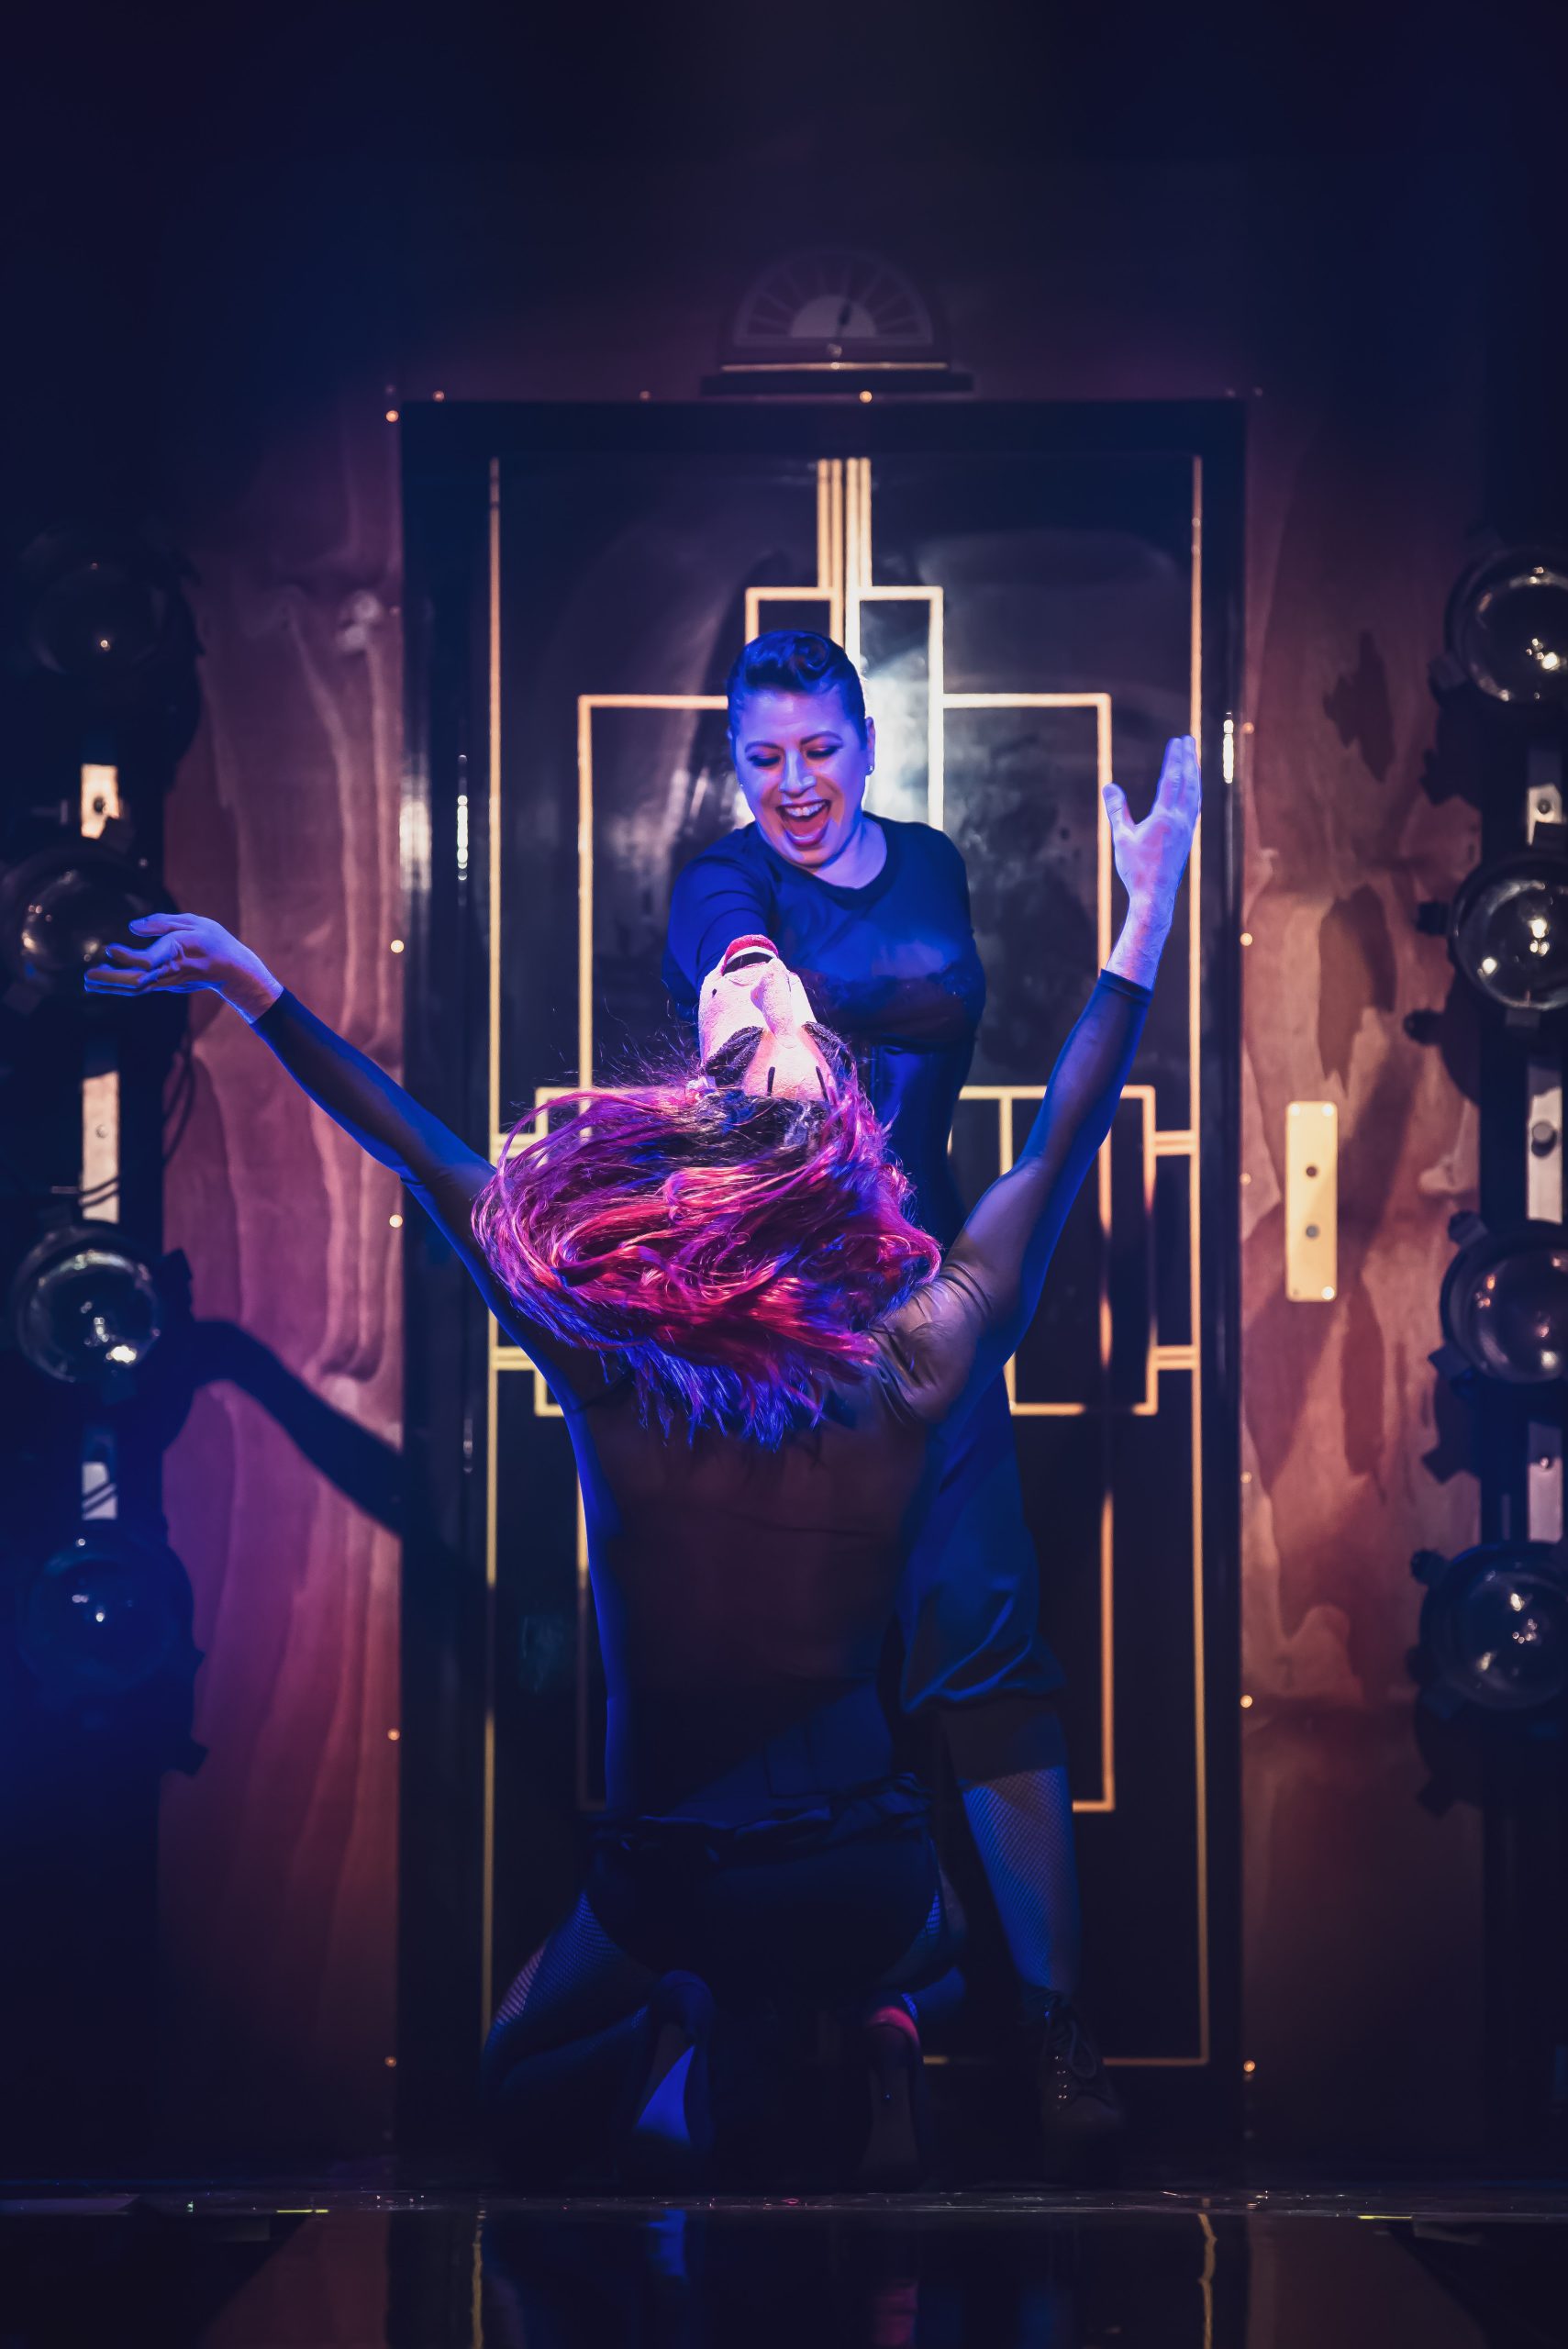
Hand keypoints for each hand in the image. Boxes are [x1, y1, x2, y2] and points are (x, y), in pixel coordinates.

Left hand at [84, 913, 282, 1021]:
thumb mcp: (193, 922)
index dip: (127, 956)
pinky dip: (121, 986)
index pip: (148, 960)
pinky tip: (107, 983)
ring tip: (89, 982)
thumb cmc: (215, 942)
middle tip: (86, 977)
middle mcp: (168, 972)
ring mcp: (166, 982)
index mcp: (176, 954)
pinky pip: (139, 987)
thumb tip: (133, 926)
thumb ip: (162, 923)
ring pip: (135, 987)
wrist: (233, 970)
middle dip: (110, 979)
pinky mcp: (165, 984)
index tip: (109, 948)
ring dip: (111, 985)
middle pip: (135, 980)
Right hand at [1103, 735, 1200, 922]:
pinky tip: (1192, 789)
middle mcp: (1181, 821)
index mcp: (1165, 818)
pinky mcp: (1188, 837)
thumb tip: (1109, 786)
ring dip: (1194, 774)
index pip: (1171, 780)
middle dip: (1188, 759)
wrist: (1154, 896)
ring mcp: (1187, 829)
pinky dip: (1194, 791)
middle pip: (1188, 783)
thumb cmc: (1136, 869)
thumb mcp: (1121, 838)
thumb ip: (1116, 810)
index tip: (1176, 741)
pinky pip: (1194, 807)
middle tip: (1189, 740)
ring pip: (1195, 794)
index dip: (1174, 759)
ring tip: (1193, 758)